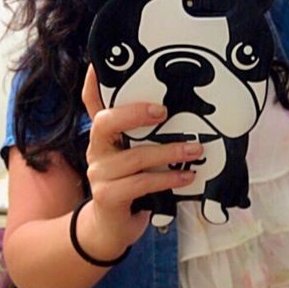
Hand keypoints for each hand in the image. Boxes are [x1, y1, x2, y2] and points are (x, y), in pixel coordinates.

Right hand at [79, 65, 200, 255]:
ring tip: (196, 149)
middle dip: (134, 113)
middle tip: (164, 110)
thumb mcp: (137, 154)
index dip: (94, 81)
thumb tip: (183, 113)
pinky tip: (187, 176)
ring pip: (134, 157)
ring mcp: (99, 173)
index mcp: (104, 134)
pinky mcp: (108, 195)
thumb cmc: (131, 183)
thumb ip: (148, 135)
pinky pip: (141, 183)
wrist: (111, 226)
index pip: (92, 102)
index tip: (99, 61)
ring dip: (169, 151)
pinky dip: (168, 178)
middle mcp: (96, 148)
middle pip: (105, 122)